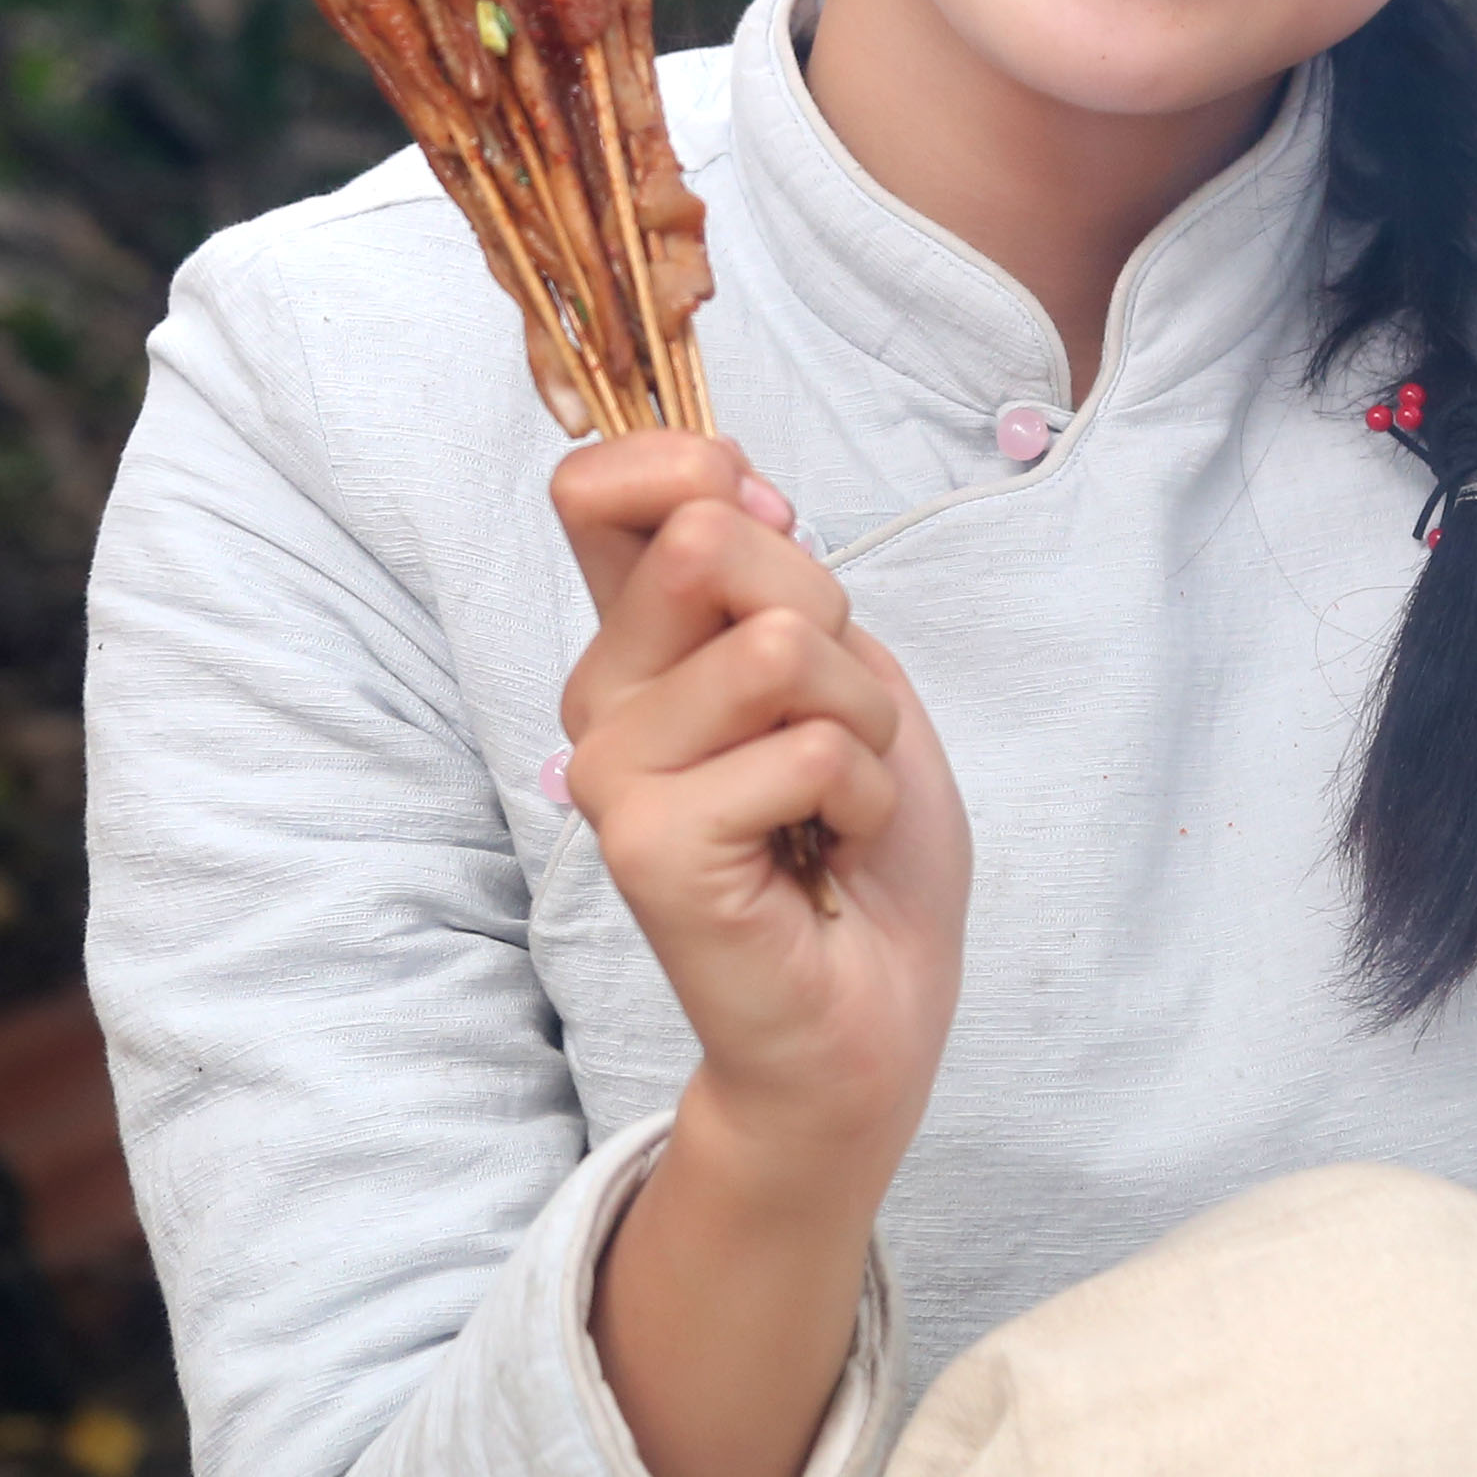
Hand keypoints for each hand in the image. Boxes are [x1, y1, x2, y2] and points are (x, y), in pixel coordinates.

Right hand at [548, 431, 970, 1195]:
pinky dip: (863, 796)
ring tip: (836, 800)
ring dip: (858, 724)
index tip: (778, 549)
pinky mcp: (646, 844)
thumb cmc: (858, 838)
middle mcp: (600, 695)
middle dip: (828, 623)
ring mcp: (608, 771)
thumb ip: (765, 565)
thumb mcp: (838, 661)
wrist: (875, 1005)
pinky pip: (807, 750)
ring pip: (774, 646)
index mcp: (638, 637)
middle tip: (831, 728)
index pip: (602, 482)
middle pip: (713, 538)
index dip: (702, 470)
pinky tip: (827, 852)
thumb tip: (729, 492)